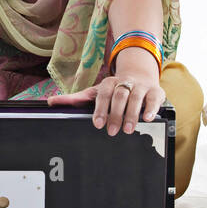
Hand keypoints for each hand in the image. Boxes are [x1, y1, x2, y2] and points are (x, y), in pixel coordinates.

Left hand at [47, 49, 164, 136]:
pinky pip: (154, 98)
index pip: (103, 94)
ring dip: (132, 113)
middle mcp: (125, 83)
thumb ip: (75, 99)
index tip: (97, 124)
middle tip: (112, 131)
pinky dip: (151, 108)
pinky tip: (148, 119)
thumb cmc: (114, 90)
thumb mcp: (95, 93)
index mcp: (109, 83)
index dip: (100, 109)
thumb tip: (50, 102)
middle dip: (115, 114)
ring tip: (128, 129)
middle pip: (119, 96)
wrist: (139, 76)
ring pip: (136, 97)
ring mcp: (141, 86)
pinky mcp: (156, 91)